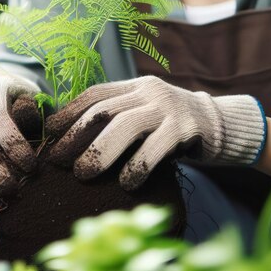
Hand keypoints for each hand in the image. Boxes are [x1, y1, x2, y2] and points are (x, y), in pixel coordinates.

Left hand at [46, 76, 265, 189]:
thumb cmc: (170, 125)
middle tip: (58, 159)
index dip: (69, 112)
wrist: (222, 124)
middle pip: (103, 110)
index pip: (94, 95)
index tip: (49, 132)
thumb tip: (71, 137)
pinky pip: (155, 149)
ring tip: (82, 174)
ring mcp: (168, 108)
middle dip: (76, 135)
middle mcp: (148, 92)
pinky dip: (136, 167)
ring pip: (125, 126)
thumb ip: (117, 116)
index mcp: (133, 86)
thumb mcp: (143, 112)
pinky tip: (126, 183)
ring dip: (100, 152)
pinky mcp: (186, 128)